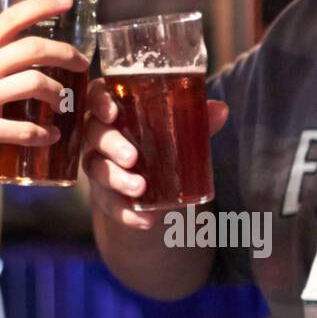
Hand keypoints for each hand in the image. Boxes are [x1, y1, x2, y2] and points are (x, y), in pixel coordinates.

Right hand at [0, 0, 89, 192]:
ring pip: (33, 83)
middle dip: (65, 53)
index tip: (68, 0)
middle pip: (31, 48)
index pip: (10, 18)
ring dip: (58, 94)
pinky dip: (43, 134)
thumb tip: (27, 57)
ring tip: (65, 105)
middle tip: (83, 64)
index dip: (42, 5)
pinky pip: (22, 128)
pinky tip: (50, 136)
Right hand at [83, 77, 228, 228]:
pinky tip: (146, 220)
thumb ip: (195, 119)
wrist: (151, 181)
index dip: (99, 102)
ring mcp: (98, 166)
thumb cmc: (159, 139)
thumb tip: (221, 110)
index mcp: (113, 109)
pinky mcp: (104, 195)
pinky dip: (127, 213)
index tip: (112, 112)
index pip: (96, 97)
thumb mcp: (176, 128)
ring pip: (98, 170)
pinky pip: (110, 204)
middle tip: (132, 157)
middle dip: (112, 145)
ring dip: (118, 180)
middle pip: (95, 135)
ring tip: (139, 188)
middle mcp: (98, 135)